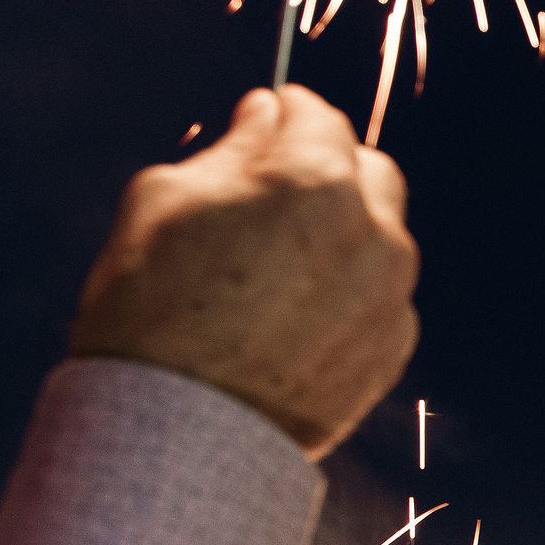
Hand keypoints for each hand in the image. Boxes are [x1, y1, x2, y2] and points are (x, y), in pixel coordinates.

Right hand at [69, 86, 418, 458]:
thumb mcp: (164, 198)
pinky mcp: (392, 350)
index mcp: (315, 179)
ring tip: (277, 267)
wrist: (177, 431)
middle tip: (273, 193)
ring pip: (381, 237)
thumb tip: (265, 116)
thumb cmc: (152, 308)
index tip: (266, 122)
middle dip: (327, 169)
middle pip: (368, 171)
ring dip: (342, 234)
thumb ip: (230, 148)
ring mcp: (390, 295)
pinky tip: (295, 317)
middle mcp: (372, 232)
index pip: (318, 116)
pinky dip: (350, 294)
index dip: (286, 114)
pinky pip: (380, 299)